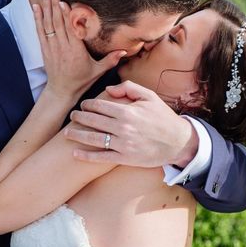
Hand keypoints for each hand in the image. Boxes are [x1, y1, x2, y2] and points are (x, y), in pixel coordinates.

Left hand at [33, 0, 125, 101]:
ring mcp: (52, 48)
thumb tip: (125, 51)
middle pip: (58, 23)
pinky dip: (38, 19)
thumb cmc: (81, 80)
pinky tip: (37, 8)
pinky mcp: (45, 50)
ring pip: (48, 25)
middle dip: (55, 5)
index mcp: (76, 52)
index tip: (64, 2)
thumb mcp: (98, 71)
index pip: (70, 30)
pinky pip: (40, 32)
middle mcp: (62, 48)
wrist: (61, 91)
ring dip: (46, 8)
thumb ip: (110, 60)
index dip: (66, 16)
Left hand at [65, 81, 198, 166]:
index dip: (88, 105)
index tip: (83, 105)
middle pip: (93, 121)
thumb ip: (128, 88)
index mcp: (127, 111)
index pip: (100, 106)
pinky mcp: (125, 158)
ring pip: (94, 139)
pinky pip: (101, 157)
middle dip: (79, 118)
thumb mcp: (149, 96)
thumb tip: (108, 89)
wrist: (178, 142)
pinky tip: (75, 153)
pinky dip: (87, 156)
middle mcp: (123, 127)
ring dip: (77, 135)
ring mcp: (123, 144)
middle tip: (72, 116)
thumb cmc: (163, 117)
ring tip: (67, 133)